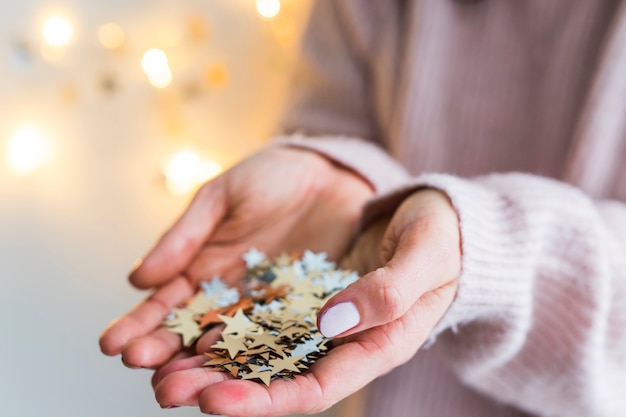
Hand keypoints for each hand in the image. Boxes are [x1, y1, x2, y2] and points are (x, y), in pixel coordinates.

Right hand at [99, 146, 373, 368]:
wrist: (328, 174)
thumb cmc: (268, 177)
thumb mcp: (221, 198)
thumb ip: (183, 236)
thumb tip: (137, 279)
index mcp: (200, 269)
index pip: (164, 305)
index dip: (139, 325)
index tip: (113, 345)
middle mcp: (228, 297)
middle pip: (193, 336)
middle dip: (170, 360)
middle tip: (153, 383)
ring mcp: (265, 308)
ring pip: (232, 347)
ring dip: (207, 371)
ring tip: (183, 394)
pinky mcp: (301, 312)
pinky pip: (280, 340)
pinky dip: (261, 361)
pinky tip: (244, 382)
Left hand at [150, 189, 460, 415]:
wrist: (437, 216)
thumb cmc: (443, 238)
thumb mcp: (426, 256)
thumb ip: (389, 291)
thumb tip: (333, 322)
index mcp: (376, 345)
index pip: (315, 390)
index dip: (265, 402)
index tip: (215, 401)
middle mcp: (340, 341)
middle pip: (273, 378)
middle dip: (218, 387)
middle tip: (165, 389)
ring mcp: (317, 316)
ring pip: (254, 347)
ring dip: (204, 358)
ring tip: (153, 361)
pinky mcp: (300, 290)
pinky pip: (254, 309)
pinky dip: (217, 317)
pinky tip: (180, 320)